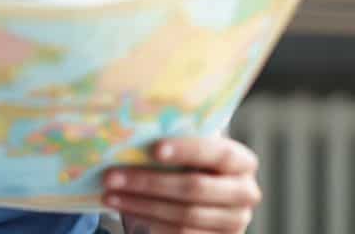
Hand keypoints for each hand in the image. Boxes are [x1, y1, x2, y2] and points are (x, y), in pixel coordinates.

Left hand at [102, 136, 260, 233]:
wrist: (209, 195)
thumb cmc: (194, 164)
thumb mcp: (192, 150)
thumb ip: (175, 143)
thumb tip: (131, 131)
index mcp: (242, 161)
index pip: (218, 153)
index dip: (187, 151)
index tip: (154, 149)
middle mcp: (245, 193)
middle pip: (194, 188)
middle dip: (149, 182)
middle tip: (111, 176)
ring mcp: (234, 222)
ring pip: (184, 215)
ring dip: (141, 205)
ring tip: (110, 195)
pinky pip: (181, 233)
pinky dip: (150, 221)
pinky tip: (127, 210)